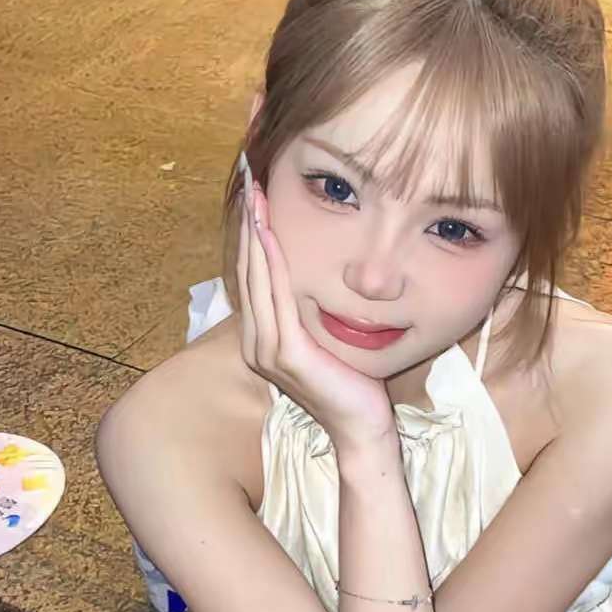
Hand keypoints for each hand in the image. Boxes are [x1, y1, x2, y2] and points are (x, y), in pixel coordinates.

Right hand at [236, 153, 398, 455]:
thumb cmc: (352, 384)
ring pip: (258, 280)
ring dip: (254, 235)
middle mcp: (257, 342)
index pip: (255, 278)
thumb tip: (315, 281)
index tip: (255, 198)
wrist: (361, 429)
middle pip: (250, 272)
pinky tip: (269, 234)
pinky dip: (270, 263)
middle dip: (249, 225)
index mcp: (263, 339)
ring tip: (254, 197)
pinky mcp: (286, 354)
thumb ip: (310, 315)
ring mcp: (267, 349)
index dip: (252, 236)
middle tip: (249, 182)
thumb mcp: (326, 341)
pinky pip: (276, 299)